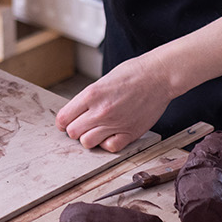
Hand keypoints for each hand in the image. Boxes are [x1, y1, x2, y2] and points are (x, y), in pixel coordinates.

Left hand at [54, 56, 172, 152]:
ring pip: (87, 142)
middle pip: (73, 133)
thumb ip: (89, 98)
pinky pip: (109, 147)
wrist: (159, 76)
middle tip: (83, 124)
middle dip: (75, 129)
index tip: (67, 121)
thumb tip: (77, 112)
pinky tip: (111, 134)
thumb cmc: (133, 73)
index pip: (64, 118)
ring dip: (89, 137)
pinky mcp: (130, 133)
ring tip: (97, 129)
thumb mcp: (103, 80)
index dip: (63, 121)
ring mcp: (115, 124)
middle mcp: (101, 111)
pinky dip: (108, 143)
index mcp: (92, 94)